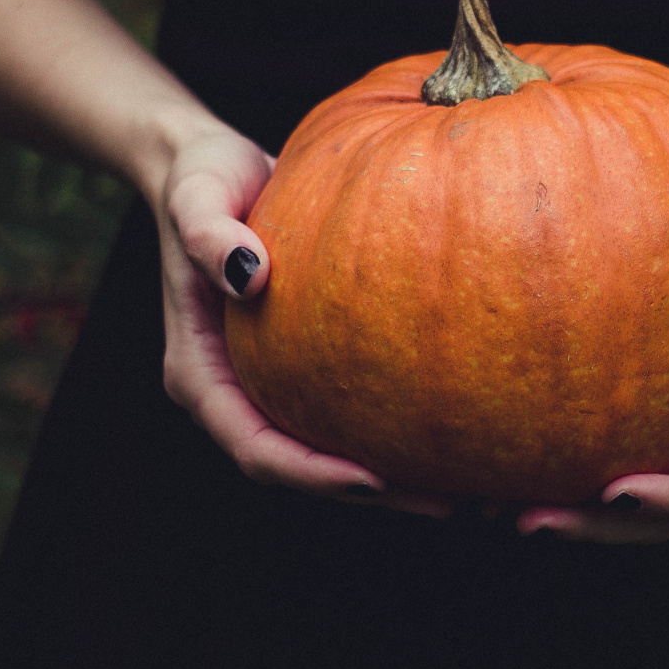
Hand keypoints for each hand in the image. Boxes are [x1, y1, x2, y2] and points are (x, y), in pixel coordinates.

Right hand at [152, 124, 452, 518]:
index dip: (311, 474)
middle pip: (301, 468)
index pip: (256, 448)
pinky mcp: (304, 364)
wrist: (210, 165)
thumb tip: (250, 275)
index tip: (373, 479)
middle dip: (372, 493)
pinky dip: (396, 425)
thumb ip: (209, 235)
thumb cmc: (201, 178)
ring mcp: (269, 382)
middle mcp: (235, 391)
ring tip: (470, 483)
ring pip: (330, 449)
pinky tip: (458, 423)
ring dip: (394, 475)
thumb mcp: (197, 197)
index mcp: (200, 375)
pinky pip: (350, 409)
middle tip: (450, 503)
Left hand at [514, 215, 668, 543]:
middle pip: (666, 521)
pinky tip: (493, 459)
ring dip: (567, 513)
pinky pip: (605, 459)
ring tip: (492, 507)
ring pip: (628, 507)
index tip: (618, 493)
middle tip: (529, 521)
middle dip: (599, 528)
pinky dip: (557, 467)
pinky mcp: (659, 434)